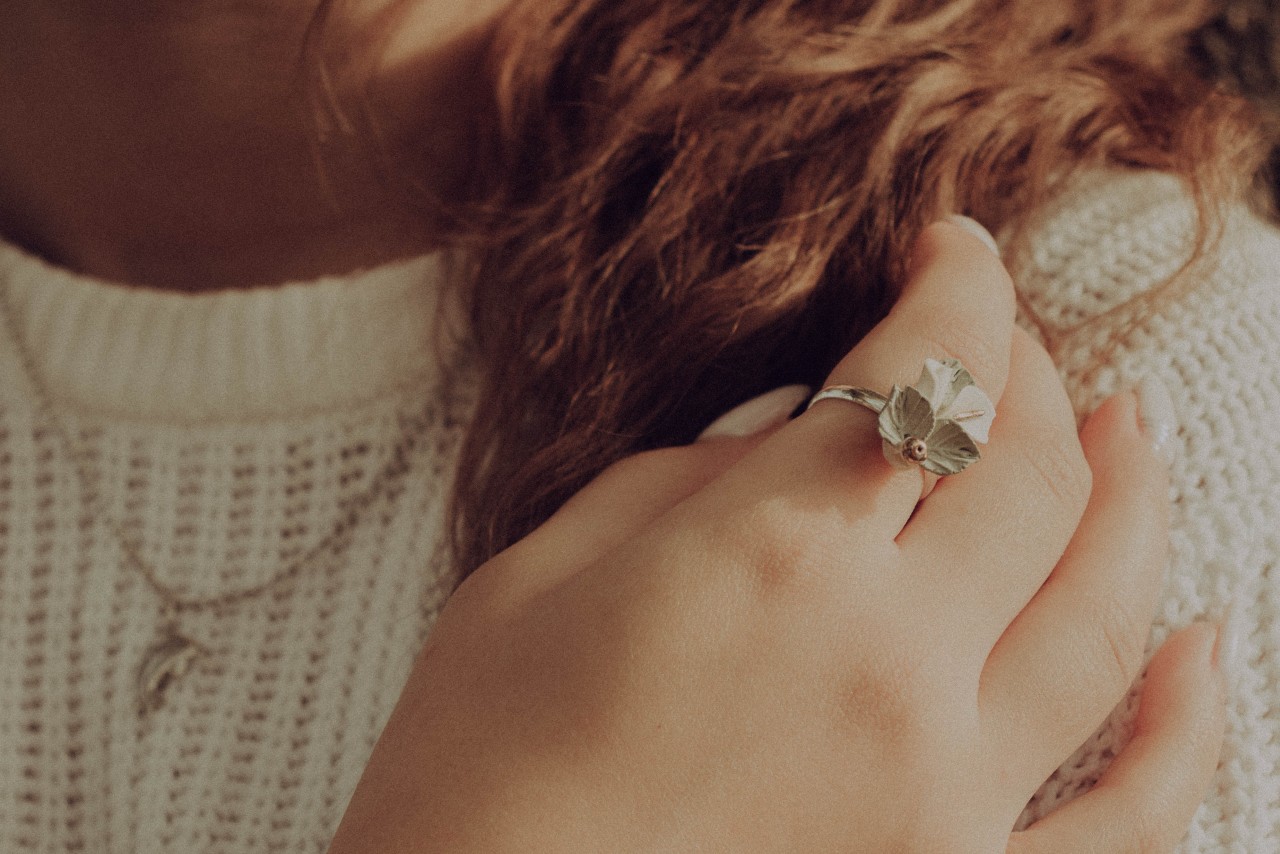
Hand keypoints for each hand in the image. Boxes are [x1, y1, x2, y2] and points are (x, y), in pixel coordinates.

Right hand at [328, 222, 1225, 852]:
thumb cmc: (472, 771)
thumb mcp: (539, 577)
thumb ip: (678, 483)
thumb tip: (779, 438)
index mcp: (768, 559)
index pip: (919, 377)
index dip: (953, 290)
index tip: (953, 252)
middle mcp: (884, 663)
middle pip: (1025, 472)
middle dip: (1028, 375)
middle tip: (1005, 341)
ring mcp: (943, 789)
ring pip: (1103, 608)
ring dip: (1132, 496)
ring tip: (1136, 430)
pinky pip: (1128, 813)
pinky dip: (1183, 724)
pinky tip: (1198, 645)